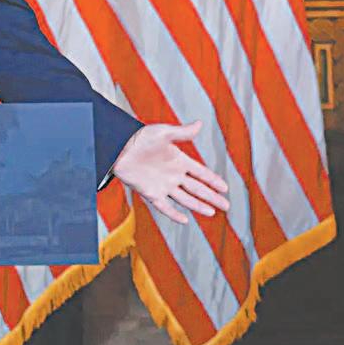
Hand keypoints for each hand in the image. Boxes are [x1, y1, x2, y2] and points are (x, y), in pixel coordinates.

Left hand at [112, 121, 229, 224]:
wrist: (117, 147)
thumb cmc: (139, 137)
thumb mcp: (163, 133)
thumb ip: (182, 132)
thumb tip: (199, 123)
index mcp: (178, 160)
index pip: (200, 172)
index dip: (213, 180)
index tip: (225, 187)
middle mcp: (173, 174)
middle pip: (197, 188)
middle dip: (212, 196)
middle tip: (226, 205)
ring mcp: (162, 185)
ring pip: (185, 199)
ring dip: (198, 205)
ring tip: (212, 212)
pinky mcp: (150, 193)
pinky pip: (164, 206)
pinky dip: (174, 214)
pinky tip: (185, 220)